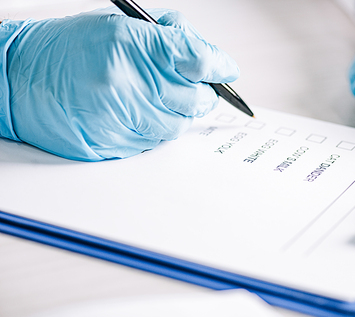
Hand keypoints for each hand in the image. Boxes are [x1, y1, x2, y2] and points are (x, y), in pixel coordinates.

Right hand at [6, 8, 238, 160]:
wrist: (17, 81)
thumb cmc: (64, 51)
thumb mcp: (116, 27)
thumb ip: (163, 39)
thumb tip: (201, 51)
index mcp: (129, 45)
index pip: (195, 57)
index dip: (218, 64)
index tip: (227, 69)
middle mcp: (127, 83)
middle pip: (196, 98)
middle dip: (202, 92)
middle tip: (194, 86)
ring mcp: (119, 118)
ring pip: (179, 124)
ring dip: (177, 112)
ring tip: (154, 97)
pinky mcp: (113, 145)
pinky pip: (155, 141)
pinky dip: (155, 128)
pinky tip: (137, 113)